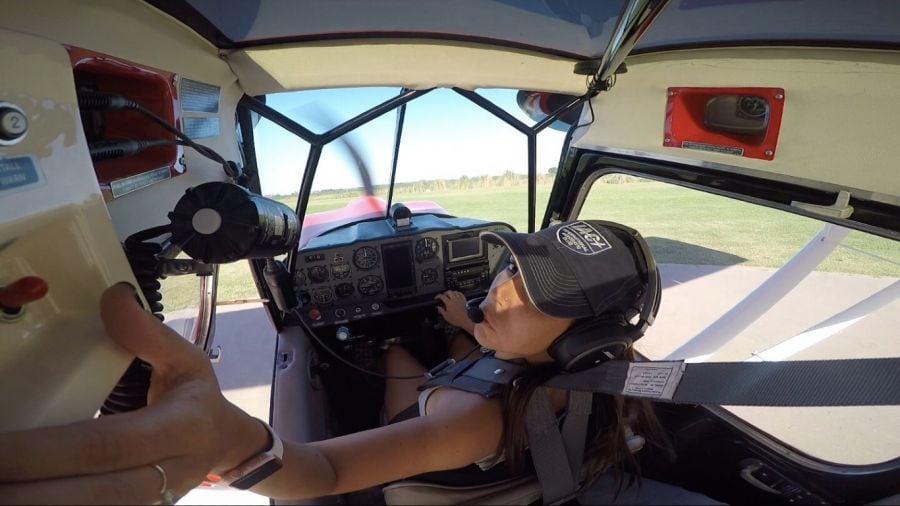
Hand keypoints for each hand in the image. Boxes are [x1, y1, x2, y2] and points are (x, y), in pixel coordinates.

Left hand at [0, 283, 266, 504]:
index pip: (104, 445)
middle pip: (88, 495)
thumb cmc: (198, 400)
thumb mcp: (186, 360)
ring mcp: (149, 501)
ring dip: (33, 505)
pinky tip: (18, 496)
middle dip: (25, 492)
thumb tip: (112, 296)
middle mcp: (164, 473)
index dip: (45, 452)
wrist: (224, 446)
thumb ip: (147, 333)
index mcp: (177, 430)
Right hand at [434, 290, 474, 334]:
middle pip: (449, 292)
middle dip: (445, 293)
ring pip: (455, 292)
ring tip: (449, 295)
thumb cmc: (455, 319)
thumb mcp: (446, 316)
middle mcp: (454, 300)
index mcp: (449, 303)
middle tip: (443, 296)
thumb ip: (441, 310)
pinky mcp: (464, 301)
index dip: (438, 296)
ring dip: (451, 292)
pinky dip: (458, 293)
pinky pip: (461, 294)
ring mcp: (459, 300)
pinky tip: (457, 295)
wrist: (464, 321)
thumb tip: (438, 307)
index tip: (436, 297)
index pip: (442, 296)